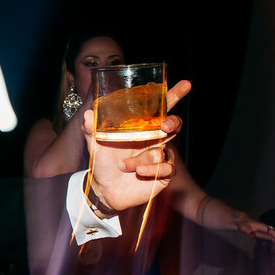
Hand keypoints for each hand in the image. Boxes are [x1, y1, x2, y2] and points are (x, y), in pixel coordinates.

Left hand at [85, 80, 189, 212]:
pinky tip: (138, 172)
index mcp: (142, 128)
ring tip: (123, 165)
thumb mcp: (96, 144)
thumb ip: (92, 129)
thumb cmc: (104, 162)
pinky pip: (166, 168)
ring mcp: (160, 156)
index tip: (186, 84)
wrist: (104, 190)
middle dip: (173, 122)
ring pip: (162, 150)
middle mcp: (154, 140)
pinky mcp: (163, 174)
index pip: (160, 108)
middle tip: (164, 124)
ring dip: (143, 158)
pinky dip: (152, 169)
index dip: (173, 95)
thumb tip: (88, 113)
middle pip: (174, 124)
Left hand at [231, 213, 274, 242]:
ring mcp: (268, 232)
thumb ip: (248, 231)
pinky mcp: (266, 235)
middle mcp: (268, 229)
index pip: (272, 231)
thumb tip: (251, 234)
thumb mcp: (244, 227)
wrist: (243, 222)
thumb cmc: (244, 224)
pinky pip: (274, 239)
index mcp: (263, 227)